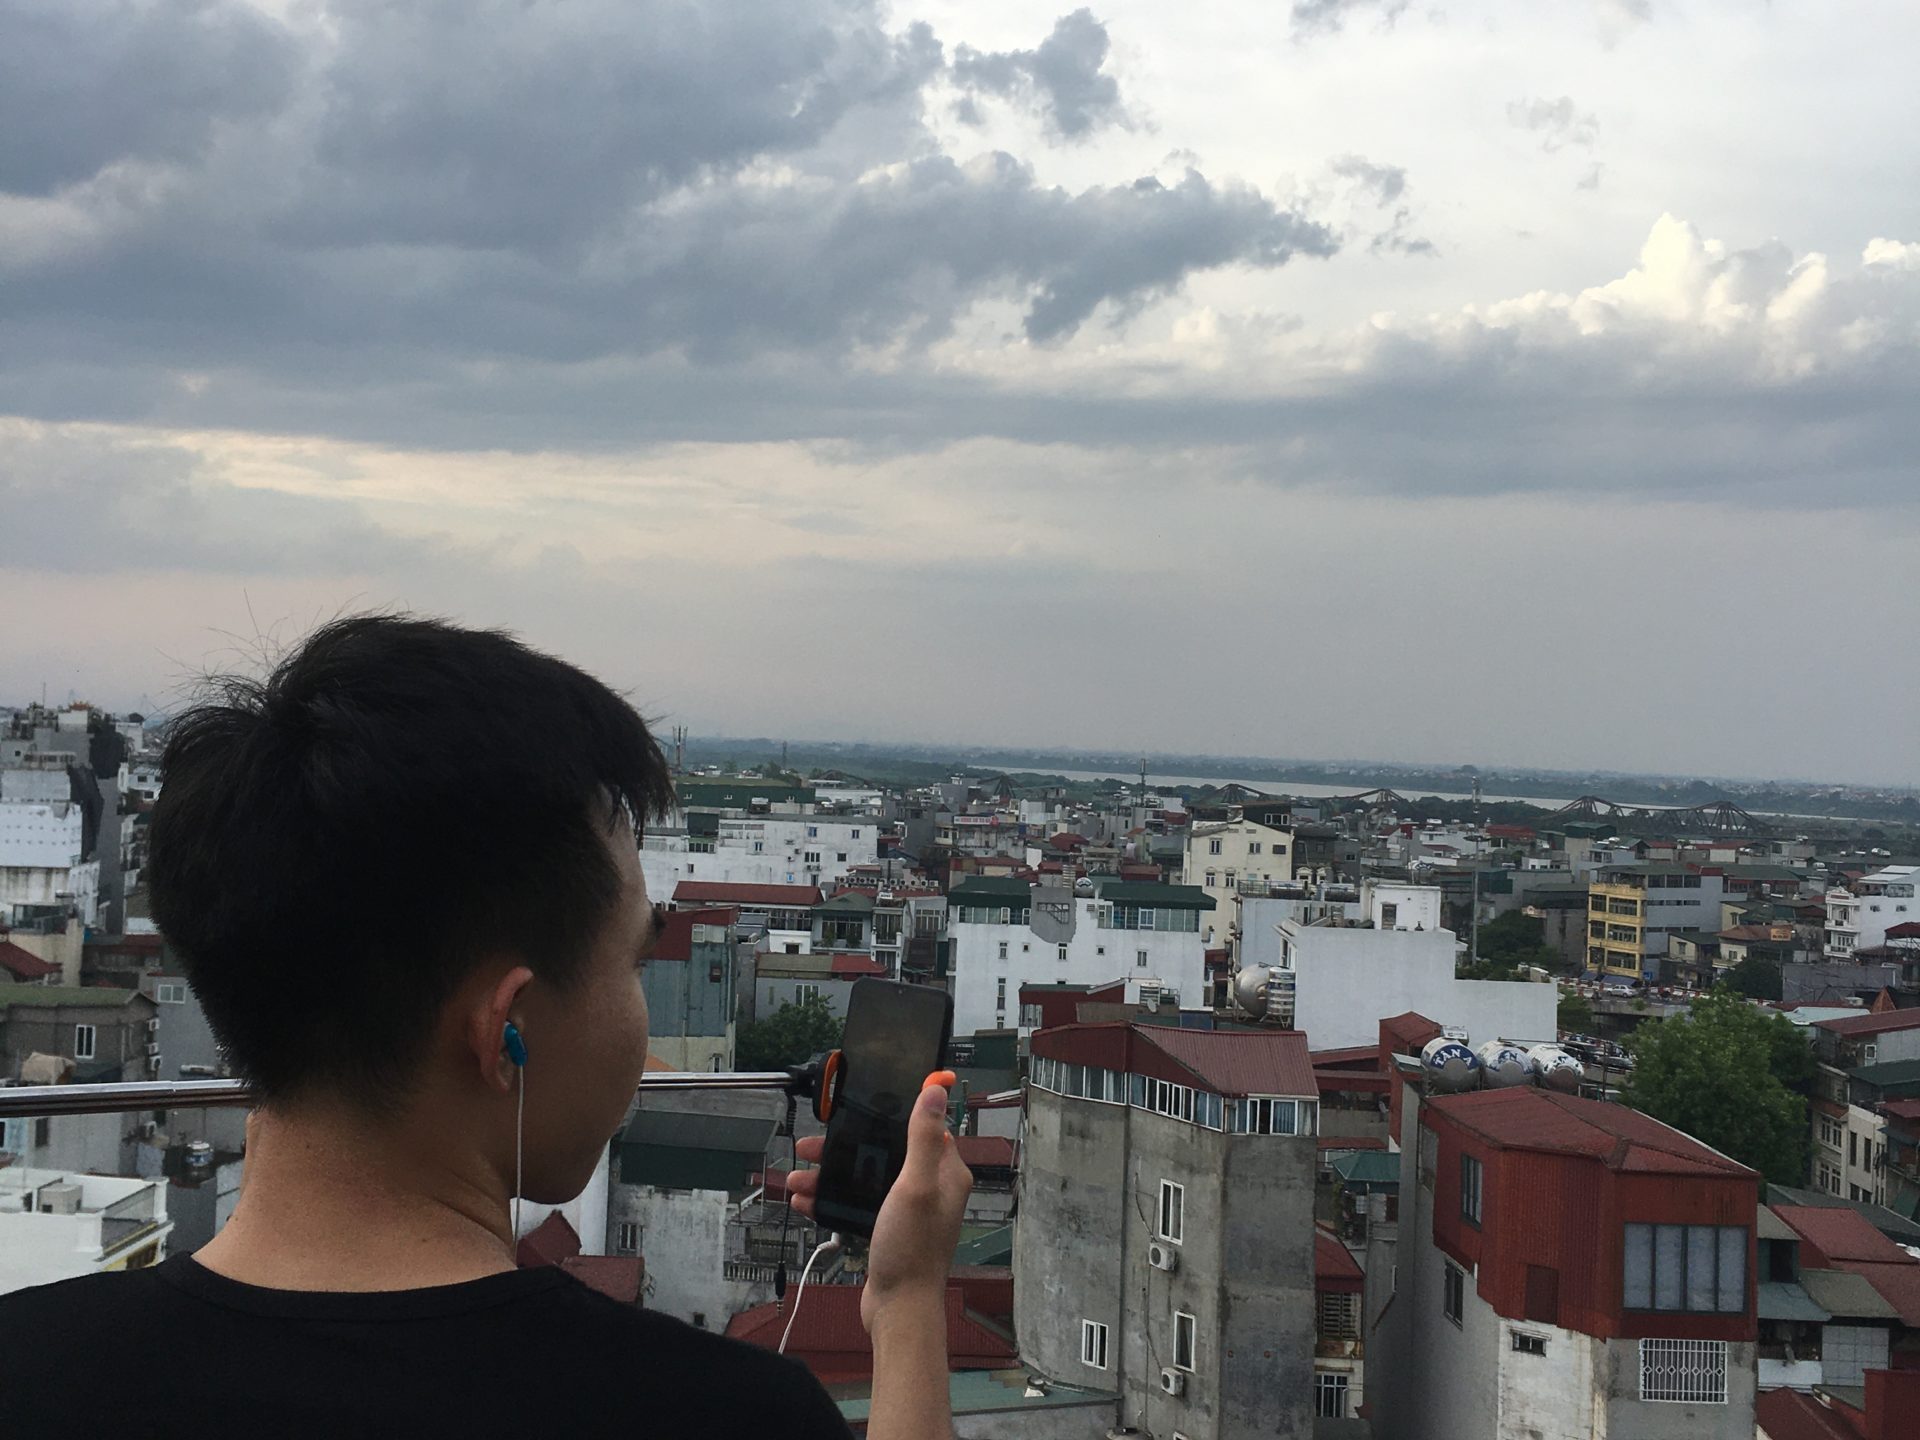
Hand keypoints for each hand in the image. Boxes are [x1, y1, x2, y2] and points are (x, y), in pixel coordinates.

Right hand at [784, 1076, 972, 1333]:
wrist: (898, 1309)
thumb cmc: (912, 1249)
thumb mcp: (916, 1185)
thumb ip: (922, 1137)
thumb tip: (936, 1090)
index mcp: (946, 1173)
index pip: (923, 1128)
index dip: (891, 1115)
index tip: (859, 1107)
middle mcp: (931, 1188)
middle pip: (885, 1152)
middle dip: (847, 1148)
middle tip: (811, 1147)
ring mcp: (908, 1209)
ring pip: (866, 1178)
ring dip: (832, 1175)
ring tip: (798, 1177)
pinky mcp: (888, 1228)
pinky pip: (857, 1204)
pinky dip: (832, 1200)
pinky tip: (804, 1201)